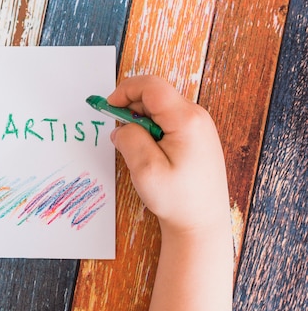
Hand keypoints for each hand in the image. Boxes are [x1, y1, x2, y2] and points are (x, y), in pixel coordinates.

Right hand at [108, 75, 232, 310]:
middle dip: (131, 106)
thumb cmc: (178, 200)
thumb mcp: (146, 170)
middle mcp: (197, 117)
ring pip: (161, 108)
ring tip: (136, 148)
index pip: (152, 86)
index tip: (109, 107)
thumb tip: (121, 126)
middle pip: (156, 95)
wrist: (203, 223)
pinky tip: (149, 152)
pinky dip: (152, 128)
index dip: (125, 90)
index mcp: (186, 120)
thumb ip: (129, 140)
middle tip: (120, 133)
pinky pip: (168, 120)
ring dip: (141, 120)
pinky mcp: (197, 137)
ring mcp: (199, 127)